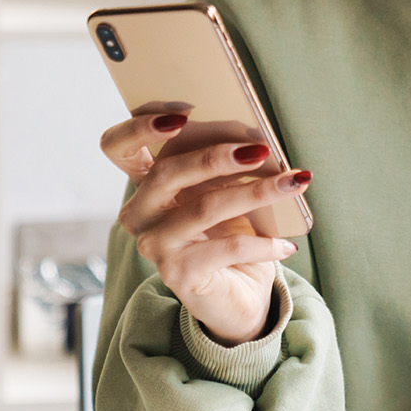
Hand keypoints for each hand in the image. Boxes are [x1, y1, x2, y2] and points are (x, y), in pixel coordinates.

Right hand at [101, 105, 307, 345]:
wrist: (239, 298)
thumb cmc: (230, 236)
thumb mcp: (224, 194)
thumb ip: (224, 167)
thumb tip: (258, 140)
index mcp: (146, 186)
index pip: (117, 147)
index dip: (139, 126)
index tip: (182, 113)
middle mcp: (140, 214)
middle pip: (167, 172)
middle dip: (217, 156)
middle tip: (261, 149)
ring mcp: (155, 246)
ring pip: (205, 207)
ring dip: (256, 192)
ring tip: (293, 183)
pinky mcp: (178, 274)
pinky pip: (227, 248)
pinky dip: (263, 243)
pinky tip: (287, 244)